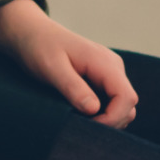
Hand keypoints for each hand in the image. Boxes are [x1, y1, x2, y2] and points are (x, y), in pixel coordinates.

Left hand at [0, 0, 136, 128]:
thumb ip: (73, 88)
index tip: (87, 126)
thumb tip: (94, 110)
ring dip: (106, 119)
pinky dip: (101, 113)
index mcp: (104, 63)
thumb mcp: (51, 68)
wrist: (31, 32)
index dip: (112, 118)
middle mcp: (113, 67)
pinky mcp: (101, 77)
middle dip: (110, 122)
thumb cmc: (39, 47)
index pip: (127, 98)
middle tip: (81, 127)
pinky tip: (79, 114)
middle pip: (128, 104)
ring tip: (79, 121)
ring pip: (122, 105)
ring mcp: (109, 72)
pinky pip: (111, 101)